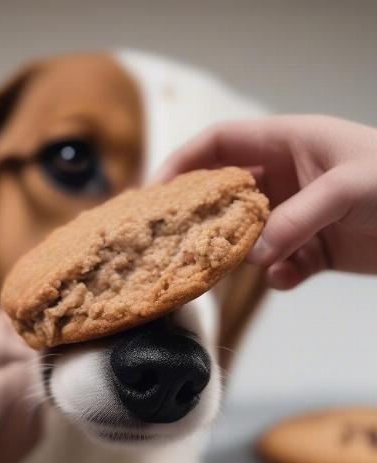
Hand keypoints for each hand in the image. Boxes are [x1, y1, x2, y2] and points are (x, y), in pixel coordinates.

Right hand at [154, 115, 376, 288]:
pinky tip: (289, 276)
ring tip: (234, 266)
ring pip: (249, 235)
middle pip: (227, 193)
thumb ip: (296, 219)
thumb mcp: (348, 188)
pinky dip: (278, 274)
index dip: (184, 161)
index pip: (221, 143)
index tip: (157, 191)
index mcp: (288, 144)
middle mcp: (287, 178)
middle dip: (204, 216)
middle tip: (179, 239)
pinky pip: (280, 264)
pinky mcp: (313, 248)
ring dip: (241, 253)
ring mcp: (298, 215)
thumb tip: (254, 256)